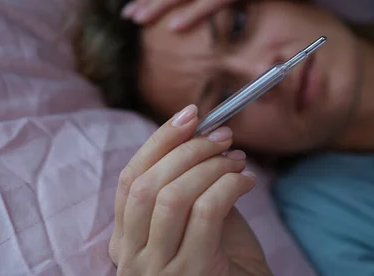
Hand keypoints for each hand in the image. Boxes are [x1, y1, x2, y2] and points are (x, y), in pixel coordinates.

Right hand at [109, 104, 271, 275]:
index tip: (191, 114)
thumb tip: (202, 131)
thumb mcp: (198, 217)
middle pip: (147, 184)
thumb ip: (190, 183)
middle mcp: (131, 259)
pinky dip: (229, 185)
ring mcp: (158, 270)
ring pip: (172, 196)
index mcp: (126, 241)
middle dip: (187, 149)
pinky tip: (247, 182)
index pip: (130, 179)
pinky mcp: (192, 274)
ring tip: (237, 160)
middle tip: (222, 136)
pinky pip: (206, 211)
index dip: (160, 141)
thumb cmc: (226, 261)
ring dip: (210, 166)